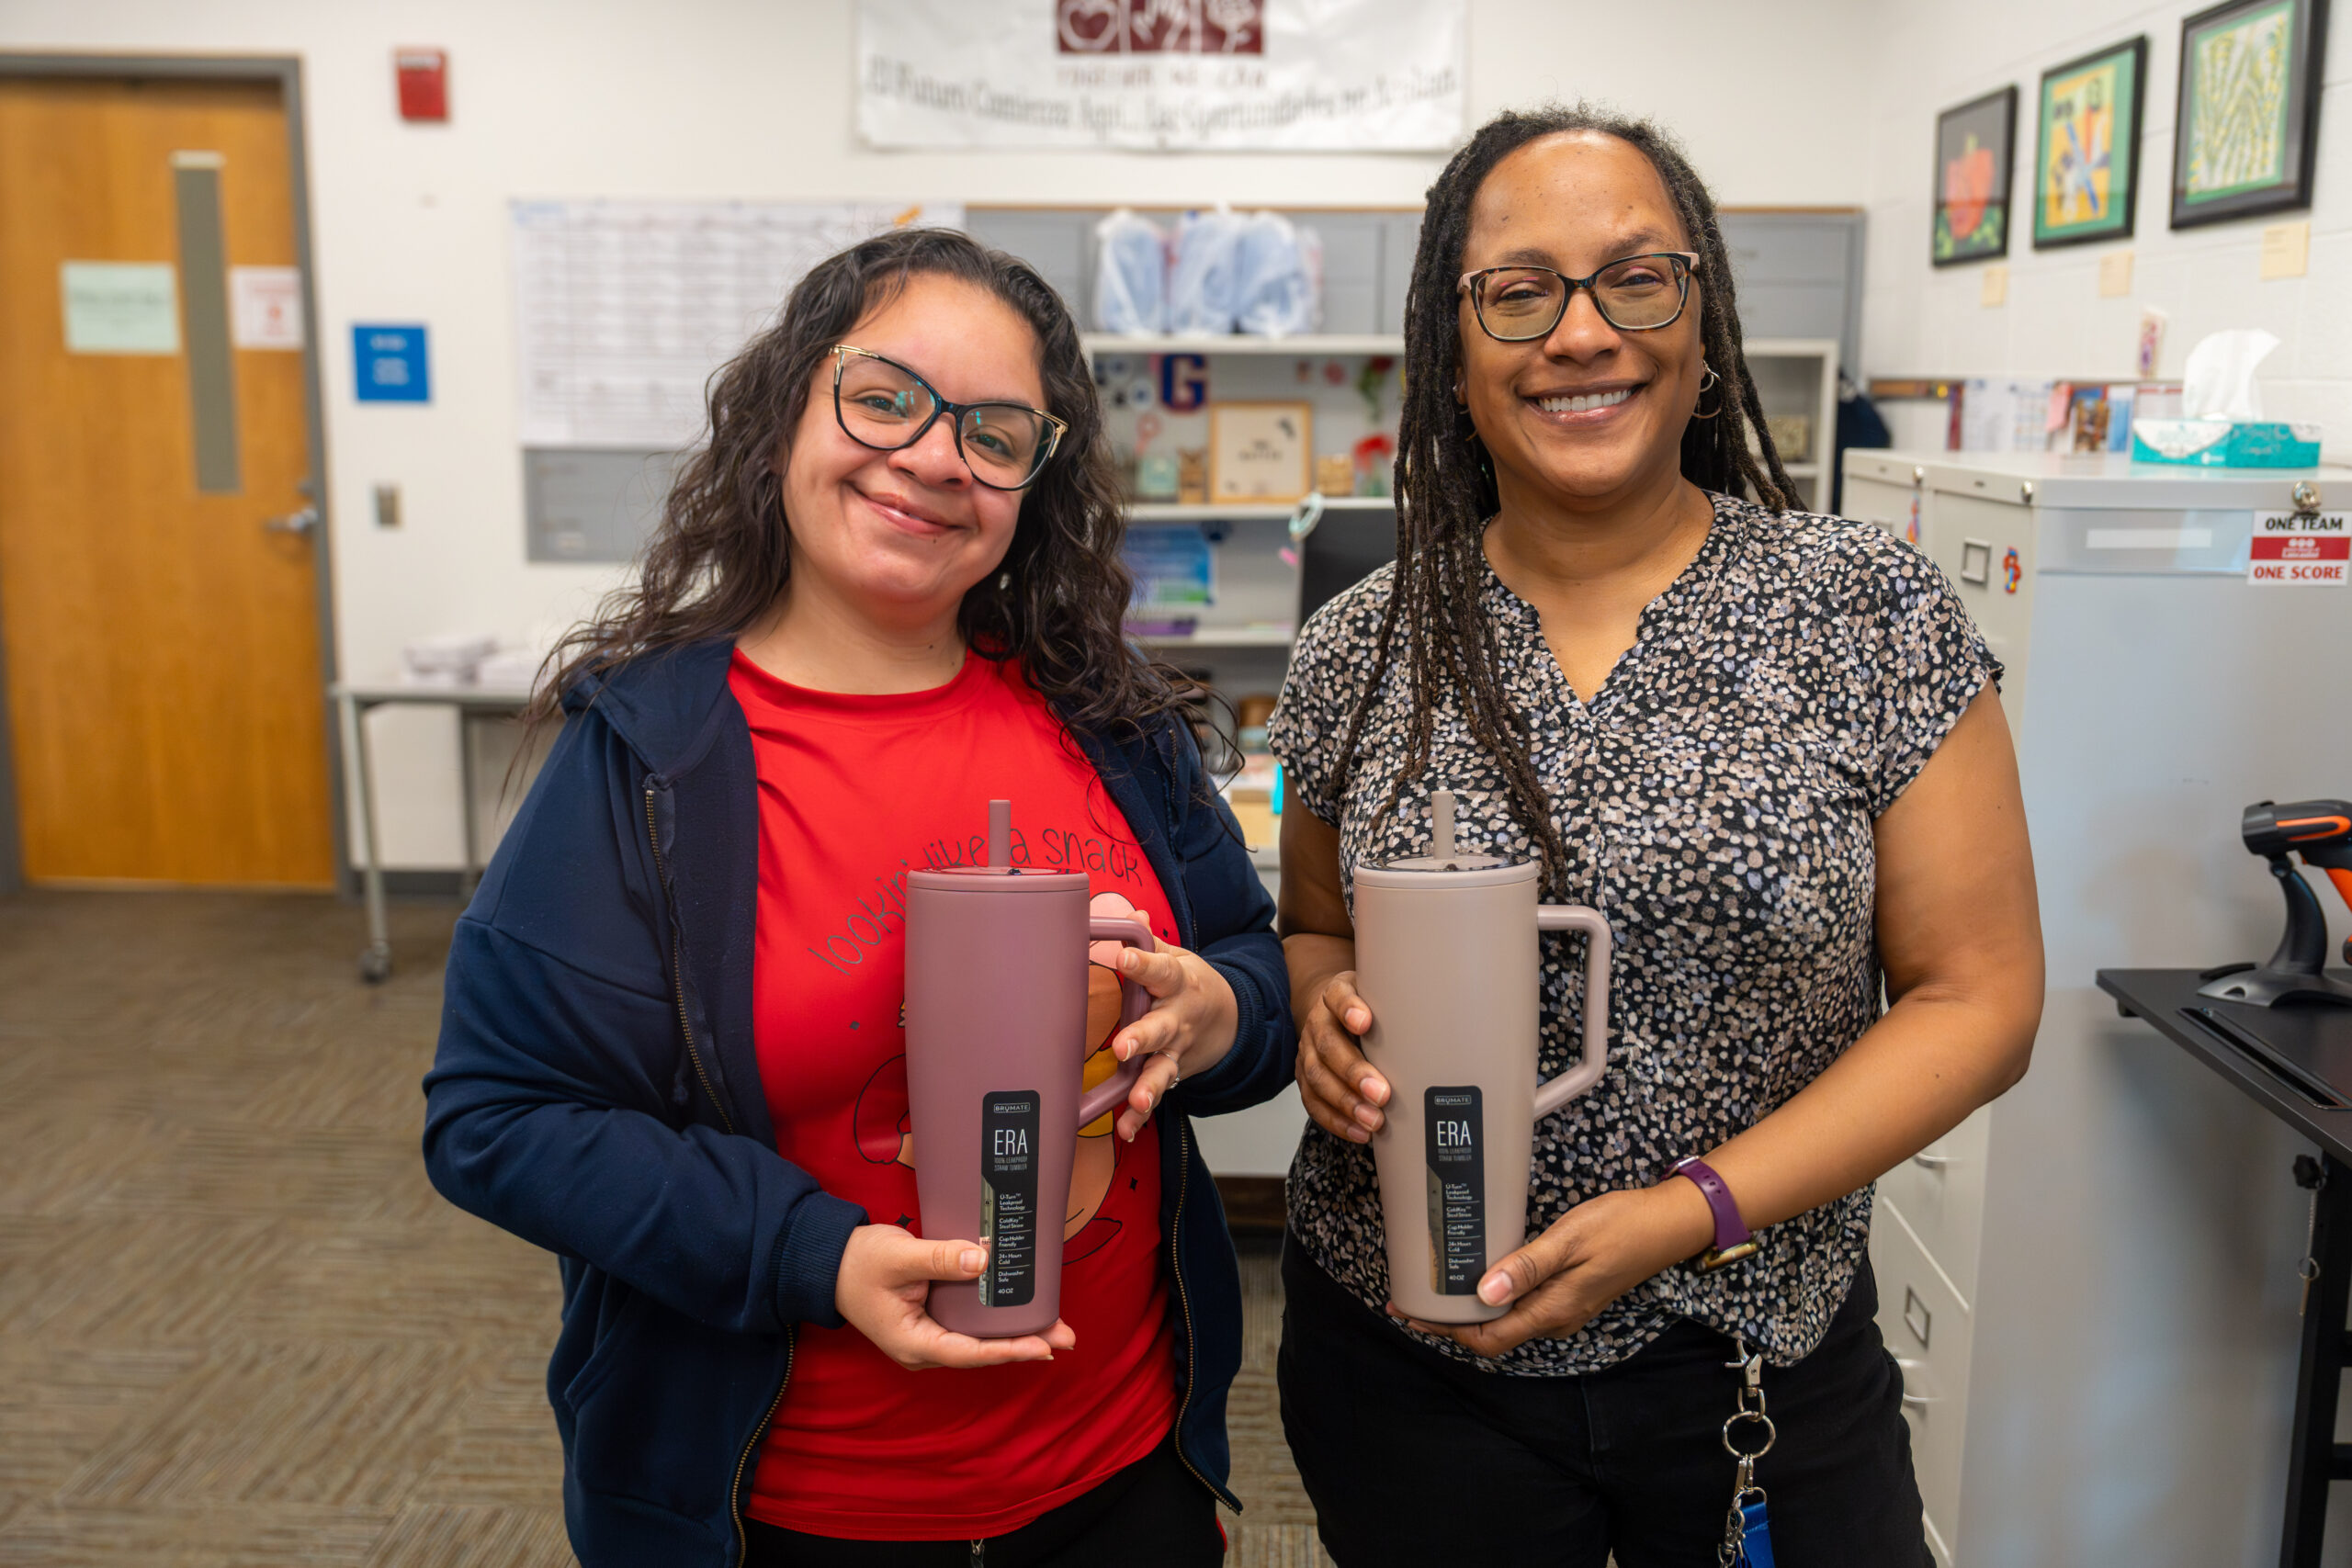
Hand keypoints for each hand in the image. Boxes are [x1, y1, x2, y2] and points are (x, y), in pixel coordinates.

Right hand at [833, 1224, 1076, 1369]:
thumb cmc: (859, 1262)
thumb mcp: (898, 1256)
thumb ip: (939, 1258)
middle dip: (1025, 1343)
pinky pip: (971, 1324)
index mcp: (914, 1343)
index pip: (969, 1352)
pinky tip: (1022, 1308)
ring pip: (980, 1339)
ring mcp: (929, 1335)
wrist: (830, 1261)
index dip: (1008, 1349)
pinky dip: (998, 1318)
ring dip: (1016, 1332)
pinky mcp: (934, 1319)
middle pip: (982, 1351)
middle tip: (1067, 1337)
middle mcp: (925, 1348)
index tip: (1042, 1346)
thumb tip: (982, 1260)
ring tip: (1056, 1326)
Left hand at [1104, 919, 1238, 1141]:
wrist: (1232, 1018)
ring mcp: (1177, 1050)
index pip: (1160, 971)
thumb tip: (1132, 914)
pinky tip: (1126, 1129)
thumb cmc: (1191, 984)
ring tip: (1135, 1100)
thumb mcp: (1178, 958)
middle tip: (1122, 1047)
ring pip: (1163, 1070)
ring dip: (1148, 1087)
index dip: (1142, 964)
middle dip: (1142, 1038)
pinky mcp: (1174, 1073)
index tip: (1123, 957)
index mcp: (1178, 983)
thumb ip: (1150, 943)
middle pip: (1160, 1028)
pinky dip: (1141, 1117)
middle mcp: (1178, 1019)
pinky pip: (1158, 1096)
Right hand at [1296, 970, 1386, 1143]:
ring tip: (1373, 1120)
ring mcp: (1307, 1050)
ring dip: (1346, 1103)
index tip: (1365, 1022)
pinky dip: (1336, 1120)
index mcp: (1337, 995)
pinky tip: (1359, 1131)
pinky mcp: (1305, 1077)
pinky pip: (1313, 1102)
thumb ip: (1403, 1006)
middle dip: (1354, 1072)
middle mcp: (1318, 1022)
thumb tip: (1447, 1029)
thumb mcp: (1384, 998)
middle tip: (1382, 1094)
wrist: (1334, 1015)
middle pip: (1328, 1045)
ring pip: (1317, 1078)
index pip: (1337, 995)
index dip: (1348, 1008)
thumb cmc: (1369, 1009)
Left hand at [1396, 1180, 1714, 1356]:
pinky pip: (1523, 1306)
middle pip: (1492, 1334)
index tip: (1410, 1313)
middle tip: (1411, 1299)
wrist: (1669, 1224)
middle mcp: (1556, 1318)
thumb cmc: (1621, 1225)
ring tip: (1436, 1287)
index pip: (1487, 1337)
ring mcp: (1565, 1308)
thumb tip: (1482, 1295)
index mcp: (1552, 1310)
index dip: (1446, 1330)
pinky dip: (1493, 1297)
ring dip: (1470, 1310)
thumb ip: (1526, 1267)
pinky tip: (1479, 1275)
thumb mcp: (1569, 1239)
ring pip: (1507, 1320)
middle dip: (1450, 1321)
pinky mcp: (1571, 1294)